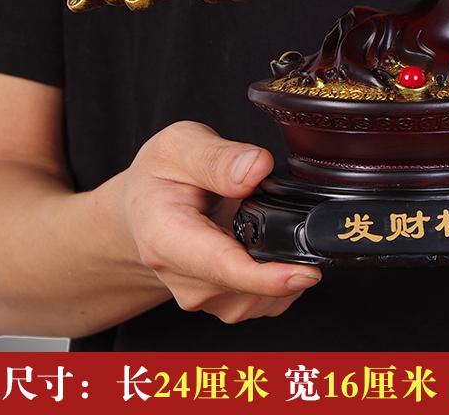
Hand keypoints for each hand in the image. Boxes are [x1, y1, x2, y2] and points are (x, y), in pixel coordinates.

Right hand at [121, 121, 320, 322]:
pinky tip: (269, 243)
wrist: (144, 207)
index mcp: (167, 237)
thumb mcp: (180, 146)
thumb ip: (219, 157)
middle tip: (294, 217)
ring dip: (283, 266)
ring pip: (264, 298)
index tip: (305, 273)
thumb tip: (257, 168)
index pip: (223, 266)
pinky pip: (267, 300)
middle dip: (286, 258)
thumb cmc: (160, 177)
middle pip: (250, 285)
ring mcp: (202, 295)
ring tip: (270, 222)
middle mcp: (183, 276)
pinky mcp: (221, 302)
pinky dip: (281, 276)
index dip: (267, 276)